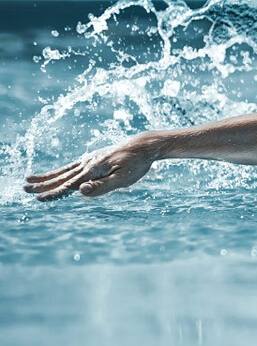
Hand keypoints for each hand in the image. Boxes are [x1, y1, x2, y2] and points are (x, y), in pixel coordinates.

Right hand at [24, 137, 157, 200]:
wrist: (143, 146)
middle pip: (61, 177)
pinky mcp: (93, 158)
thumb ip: (103, 186)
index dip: (54, 193)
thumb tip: (80, 191)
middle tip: (24, 188)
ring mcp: (89, 160)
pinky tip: (54, 174)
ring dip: (46, 176)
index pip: (69, 185)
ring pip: (64, 170)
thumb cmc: (136, 164)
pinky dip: (60, 171)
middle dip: (42, 184)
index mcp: (93, 170)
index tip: (38, 199)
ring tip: (30, 179)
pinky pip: (72, 166)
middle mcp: (88, 163)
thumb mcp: (124, 179)